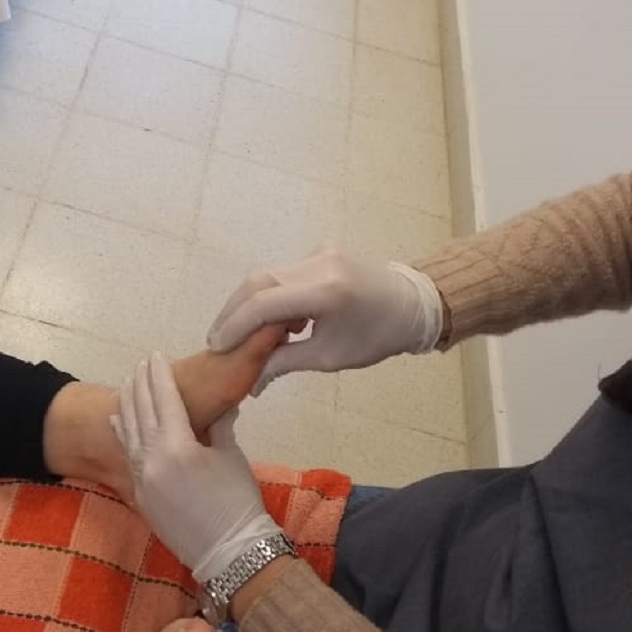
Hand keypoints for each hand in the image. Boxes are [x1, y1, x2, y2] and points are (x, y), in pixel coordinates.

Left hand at [41, 325, 283, 501]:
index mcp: (178, 445)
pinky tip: (120, 418)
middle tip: (142, 364)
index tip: (155, 356)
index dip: (159, 375)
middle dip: (141, 384)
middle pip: (141, 411)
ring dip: (128, 404)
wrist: (229, 552)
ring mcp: (141, 478)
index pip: (164, 399)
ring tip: (129, 384)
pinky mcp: (139, 494)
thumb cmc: (237, 501)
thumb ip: (219, 426)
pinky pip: (127, 454)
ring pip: (128, 431)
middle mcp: (152, 458)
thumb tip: (219, 406)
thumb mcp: (231, 456)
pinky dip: (124, 432)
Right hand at [207, 245, 443, 392]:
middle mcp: (318, 263)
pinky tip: (268, 321)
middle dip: (232, 313)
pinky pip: (282, 273)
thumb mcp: (330, 357)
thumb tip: (250, 381)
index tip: (217, 348)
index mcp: (326, 291)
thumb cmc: (377, 337)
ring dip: (247, 304)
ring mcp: (318, 252)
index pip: (263, 303)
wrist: (414, 304)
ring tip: (235, 334)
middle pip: (257, 283)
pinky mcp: (320, 251)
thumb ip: (284, 362)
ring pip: (266, 275)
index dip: (234, 326)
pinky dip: (268, 295)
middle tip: (217, 341)